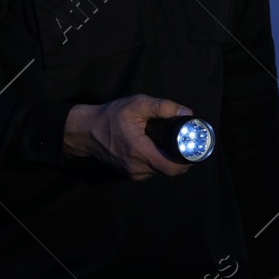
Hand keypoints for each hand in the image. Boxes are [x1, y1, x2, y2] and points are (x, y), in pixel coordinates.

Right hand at [64, 95, 194, 179]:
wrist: (86, 131)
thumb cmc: (110, 116)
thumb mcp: (137, 104)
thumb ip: (163, 107)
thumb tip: (186, 113)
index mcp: (140, 152)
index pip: (172, 168)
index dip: (187, 161)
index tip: (193, 149)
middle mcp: (137, 167)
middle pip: (168, 169)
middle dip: (178, 157)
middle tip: (182, 141)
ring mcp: (132, 173)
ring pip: (159, 170)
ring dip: (166, 159)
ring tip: (164, 142)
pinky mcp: (128, 174)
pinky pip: (149, 170)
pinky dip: (155, 160)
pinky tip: (152, 147)